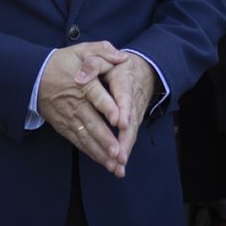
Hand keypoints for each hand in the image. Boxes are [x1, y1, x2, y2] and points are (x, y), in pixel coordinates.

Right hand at [36, 42, 126, 175]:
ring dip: (100, 151)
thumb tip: (122, 57)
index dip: (108, 107)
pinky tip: (103, 161)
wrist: (33, 76)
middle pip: (92, 122)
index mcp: (82, 82)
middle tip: (119, 152)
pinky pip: (78, 141)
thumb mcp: (80, 50)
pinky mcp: (63, 126)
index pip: (96, 96)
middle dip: (106, 139)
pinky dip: (90, 152)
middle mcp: (75, 102)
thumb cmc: (61, 63)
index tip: (120, 120)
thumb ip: (102, 51)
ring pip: (86, 136)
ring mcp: (68, 116)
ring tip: (114, 164)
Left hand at [102, 56, 157, 177]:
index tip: (120, 122)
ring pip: (130, 134)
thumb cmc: (119, 65)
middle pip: (130, 122)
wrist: (144, 70)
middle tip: (119, 156)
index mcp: (124, 82)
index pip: (125, 96)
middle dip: (125, 140)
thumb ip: (94, 63)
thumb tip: (80, 77)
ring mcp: (134, 114)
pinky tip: (115, 166)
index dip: (123, 109)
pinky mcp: (132, 123)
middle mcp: (132, 101)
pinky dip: (122, 152)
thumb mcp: (106, 58)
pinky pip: (127, 138)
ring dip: (124, 151)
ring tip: (117, 167)